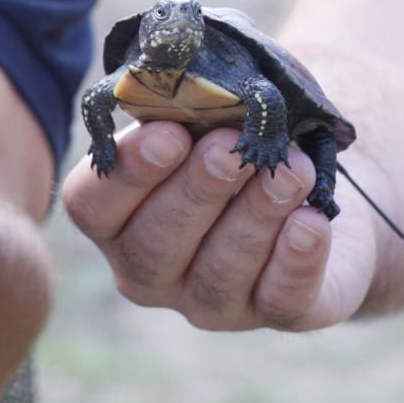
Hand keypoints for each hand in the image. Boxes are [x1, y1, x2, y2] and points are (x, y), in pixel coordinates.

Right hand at [62, 121, 378, 330]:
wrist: (306, 181)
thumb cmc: (234, 136)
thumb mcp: (204, 115)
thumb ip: (189, 107)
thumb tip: (197, 88)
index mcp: (115, 215)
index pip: (91, 205)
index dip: (127, 173)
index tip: (169, 133)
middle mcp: (150, 268)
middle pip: (153, 246)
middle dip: (195, 192)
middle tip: (229, 148)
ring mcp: (208, 301)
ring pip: (220, 272)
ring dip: (256, 215)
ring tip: (291, 169)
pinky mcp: (274, 314)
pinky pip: (280, 300)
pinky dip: (296, 261)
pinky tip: (312, 222)